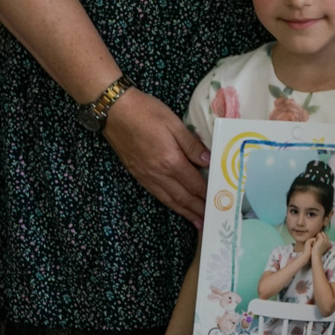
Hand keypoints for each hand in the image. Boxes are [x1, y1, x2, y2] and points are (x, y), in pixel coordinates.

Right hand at [103, 90, 208, 224]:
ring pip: (169, 199)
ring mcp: (146, 176)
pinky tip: (175, 206)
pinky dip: (169, 204)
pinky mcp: (137, 174)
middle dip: (198, 210)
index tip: (220, 204)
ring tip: (197, 222)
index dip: (207, 194)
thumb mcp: (174, 123)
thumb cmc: (146, 112)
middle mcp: (158, 174)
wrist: (114, 112)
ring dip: (184, 212)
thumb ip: (192, 145)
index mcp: (170, 161)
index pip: (194, 183)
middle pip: (182, 197)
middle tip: (212, 221)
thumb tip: (209, 162)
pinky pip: (157, 194)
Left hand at [308, 232, 331, 259]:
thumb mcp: (322, 246)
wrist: (316, 255)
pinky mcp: (322, 239)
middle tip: (317, 241)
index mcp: (329, 243)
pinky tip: (315, 242)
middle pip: (324, 233)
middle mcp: (329, 241)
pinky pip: (319, 234)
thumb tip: (321, 235)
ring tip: (316, 242)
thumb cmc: (318, 251)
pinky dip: (316, 237)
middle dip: (320, 236)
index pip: (326, 235)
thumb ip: (323, 241)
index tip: (318, 242)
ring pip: (321, 233)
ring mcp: (326, 240)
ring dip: (318, 236)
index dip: (321, 237)